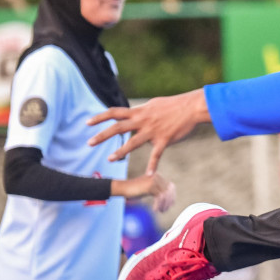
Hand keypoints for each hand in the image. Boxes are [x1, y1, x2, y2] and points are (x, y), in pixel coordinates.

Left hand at [88, 89, 210, 174]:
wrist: (193, 107)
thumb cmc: (175, 105)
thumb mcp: (154, 104)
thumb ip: (141, 111)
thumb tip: (133, 112)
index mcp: (140, 112)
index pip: (115, 112)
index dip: (100, 117)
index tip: (87, 122)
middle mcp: (143, 121)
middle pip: (118, 128)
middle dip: (102, 135)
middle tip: (89, 143)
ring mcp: (153, 131)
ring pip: (133, 142)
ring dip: (120, 152)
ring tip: (110, 159)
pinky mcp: (164, 139)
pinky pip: (156, 154)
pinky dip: (152, 165)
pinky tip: (148, 174)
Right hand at [113, 172, 176, 213]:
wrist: (122, 188)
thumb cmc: (134, 190)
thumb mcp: (148, 190)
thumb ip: (157, 191)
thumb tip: (167, 200)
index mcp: (158, 176)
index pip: (171, 186)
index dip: (172, 196)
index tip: (171, 204)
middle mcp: (157, 177)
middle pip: (169, 191)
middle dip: (169, 202)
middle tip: (165, 210)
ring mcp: (154, 181)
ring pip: (165, 195)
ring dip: (164, 205)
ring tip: (161, 211)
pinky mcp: (150, 187)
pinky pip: (159, 197)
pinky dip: (158, 205)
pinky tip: (155, 210)